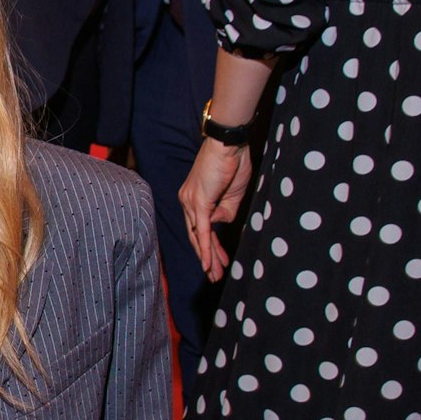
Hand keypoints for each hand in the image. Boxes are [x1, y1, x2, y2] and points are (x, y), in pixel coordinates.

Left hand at [178, 137, 253, 281]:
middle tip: (214, 276)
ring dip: (207, 258)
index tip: (217, 262)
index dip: (209, 247)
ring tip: (214, 274)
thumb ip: (226, 212)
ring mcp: (190, 202)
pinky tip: (208, 263)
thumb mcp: (233, 194)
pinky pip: (202, 230)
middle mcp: (187, 201)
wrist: (229, 144)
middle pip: (196, 236)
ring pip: (198, 237)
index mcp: (194, 199)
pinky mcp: (198, 201)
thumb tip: (220, 225)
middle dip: (206, 258)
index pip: (199, 229)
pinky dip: (205, 248)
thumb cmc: (233, 163)